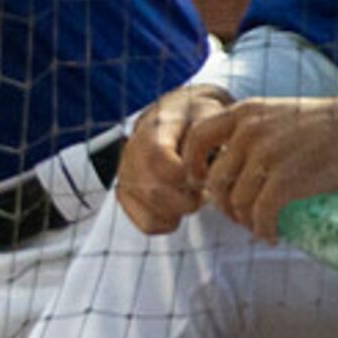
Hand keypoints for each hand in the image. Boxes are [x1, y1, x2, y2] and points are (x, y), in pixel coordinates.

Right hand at [112, 85, 230, 233]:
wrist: (180, 114)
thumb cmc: (202, 118)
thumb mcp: (212, 115)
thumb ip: (211, 138)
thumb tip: (208, 173)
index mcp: (154, 129)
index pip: (157, 158)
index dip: (184, 175)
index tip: (204, 174)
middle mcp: (132, 152)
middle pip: (153, 191)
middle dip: (187, 199)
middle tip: (203, 191)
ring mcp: (126, 174)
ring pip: (151, 211)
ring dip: (180, 211)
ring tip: (193, 195)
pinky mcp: (126, 194)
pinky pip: (147, 224)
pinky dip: (169, 222)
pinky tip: (180, 206)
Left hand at [186, 89, 337, 241]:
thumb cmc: (321, 124)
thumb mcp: (274, 114)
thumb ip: (247, 133)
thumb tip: (225, 166)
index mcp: (243, 113)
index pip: (195, 139)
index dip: (192, 167)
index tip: (203, 184)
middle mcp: (249, 131)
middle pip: (214, 181)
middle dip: (222, 206)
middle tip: (238, 216)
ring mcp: (267, 154)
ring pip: (235, 201)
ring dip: (243, 221)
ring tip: (258, 226)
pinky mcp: (287, 177)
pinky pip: (261, 213)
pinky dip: (263, 230)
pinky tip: (272, 235)